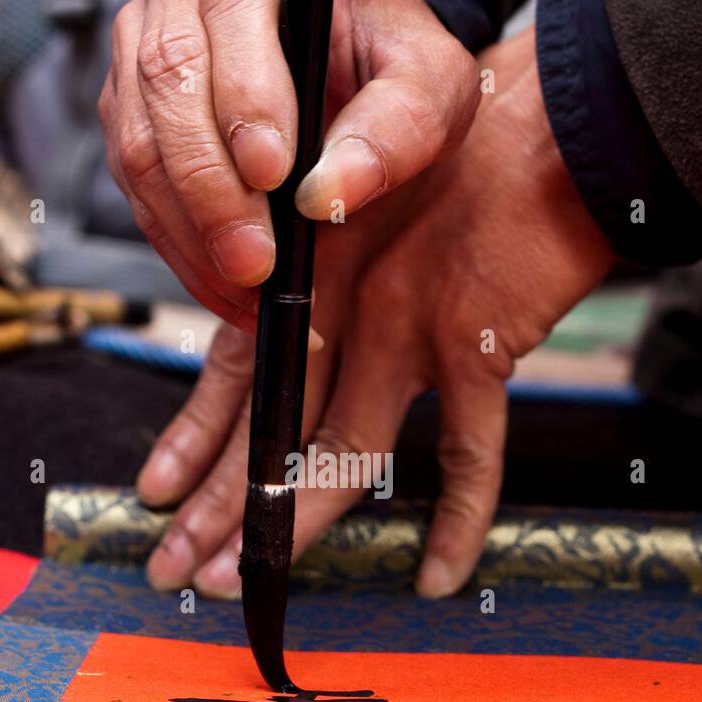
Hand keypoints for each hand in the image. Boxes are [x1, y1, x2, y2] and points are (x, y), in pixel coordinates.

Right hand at [99, 0, 481, 329]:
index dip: (246, 97)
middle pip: (169, 77)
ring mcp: (141, 33)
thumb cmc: (390, 56)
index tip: (274, 177)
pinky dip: (177, 241)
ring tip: (245, 289)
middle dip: (212, 188)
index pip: (234, 6)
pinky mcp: (127, 98)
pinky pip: (132, 178)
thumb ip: (400, 126)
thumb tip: (327, 195)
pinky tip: (223, 284)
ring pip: (138, 137)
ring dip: (189, 228)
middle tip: (255, 263)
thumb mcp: (431, 81)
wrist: (353, 56)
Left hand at [138, 28, 615, 598]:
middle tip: (172, 567)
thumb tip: (263, 332)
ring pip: (340, 452)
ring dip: (289, 521)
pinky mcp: (477, 347)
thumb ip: (322, 262)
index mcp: (310, 271)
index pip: (236, 369)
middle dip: (216, 503)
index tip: (154, 490)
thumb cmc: (463, 152)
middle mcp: (345, 308)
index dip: (193, 435)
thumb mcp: (363, 194)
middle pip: (269, 426)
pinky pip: (470, 455)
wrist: (546, 122)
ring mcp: (408, 332)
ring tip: (237, 580)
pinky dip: (458, 519)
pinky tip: (441, 576)